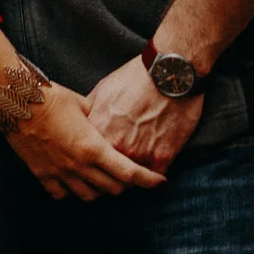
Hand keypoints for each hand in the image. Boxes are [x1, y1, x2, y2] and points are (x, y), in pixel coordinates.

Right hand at [4, 83, 166, 199]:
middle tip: (130, 173)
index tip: (159, 182)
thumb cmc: (52, 97)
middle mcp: (79, 166)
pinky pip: (62, 194)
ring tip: (103, 177)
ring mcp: (60, 173)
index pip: (129, 172)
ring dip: (101, 189)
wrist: (17, 102)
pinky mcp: (43, 175)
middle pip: (113, 188)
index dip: (148, 180)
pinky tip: (75, 180)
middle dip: (126, 184)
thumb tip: (111, 120)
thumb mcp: (84, 104)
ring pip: (90, 196)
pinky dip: (72, 191)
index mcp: (93, 147)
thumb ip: (101, 119)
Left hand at [85, 55, 203, 172]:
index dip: (93, 164)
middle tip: (117, 174)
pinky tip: (154, 170)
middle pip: (107, 176)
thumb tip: (83, 123)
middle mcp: (116, 146)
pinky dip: (153, 177)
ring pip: (130, 181)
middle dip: (110, 177)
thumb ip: (91, 111)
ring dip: (132, 179)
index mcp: (98, 130)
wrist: (170, 72)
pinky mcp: (162, 157)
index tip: (98, 164)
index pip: (88, 161)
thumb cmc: (137, 77)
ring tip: (136, 174)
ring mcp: (139, 154)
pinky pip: (153, 179)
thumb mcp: (104, 88)